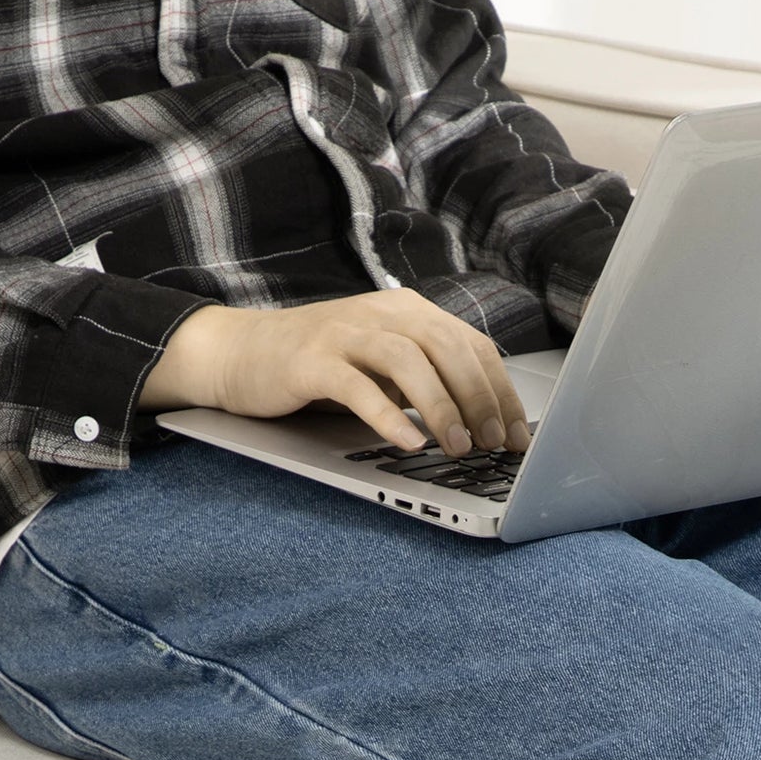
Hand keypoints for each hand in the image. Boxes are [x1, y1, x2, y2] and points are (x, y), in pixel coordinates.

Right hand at [140, 291, 531, 456]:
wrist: (244, 352)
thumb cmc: (323, 366)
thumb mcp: (385, 366)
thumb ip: (429, 379)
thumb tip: (484, 421)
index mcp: (409, 312)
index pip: (471, 345)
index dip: (499, 391)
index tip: (516, 436)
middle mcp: (382, 313)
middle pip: (446, 348)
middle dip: (478, 400)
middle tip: (492, 444)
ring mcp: (346, 332)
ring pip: (408, 362)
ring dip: (440, 407)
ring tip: (458, 447)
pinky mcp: (312, 360)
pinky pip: (357, 386)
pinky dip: (387, 416)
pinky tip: (407, 443)